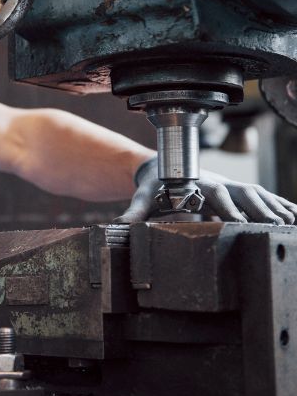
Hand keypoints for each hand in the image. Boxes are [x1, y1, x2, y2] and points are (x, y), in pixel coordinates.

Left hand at [115, 157, 296, 223]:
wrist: (160, 167)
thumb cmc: (155, 184)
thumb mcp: (144, 196)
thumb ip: (133, 212)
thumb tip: (117, 226)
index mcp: (198, 185)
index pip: (216, 195)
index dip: (228, 208)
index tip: (238, 222)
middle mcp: (219, 183)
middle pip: (245, 194)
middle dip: (261, 210)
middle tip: (276, 228)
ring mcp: (231, 186)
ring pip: (259, 195)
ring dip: (275, 209)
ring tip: (291, 225)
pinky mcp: (237, 191)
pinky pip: (264, 197)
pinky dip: (281, 205)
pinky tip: (295, 217)